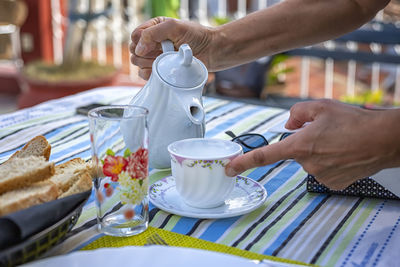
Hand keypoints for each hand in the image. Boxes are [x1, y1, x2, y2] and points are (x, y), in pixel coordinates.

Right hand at [130, 17, 214, 79]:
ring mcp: (156, 57)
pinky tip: (164, 69)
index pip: (135, 35)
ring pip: (138, 64)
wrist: (211, 51)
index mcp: (154, 28)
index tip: (155, 44)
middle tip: (162, 52)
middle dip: (145, 53)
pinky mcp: (160, 70)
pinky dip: (153, 74)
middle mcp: (153, 42)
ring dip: (150, 63)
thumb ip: (153, 33)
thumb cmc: (196, 36)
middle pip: (133, 51)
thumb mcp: (174, 27)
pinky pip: (146, 75)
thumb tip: (138, 49)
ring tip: (167, 59)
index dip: (140, 41)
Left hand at [225, 99, 399, 189]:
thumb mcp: (321, 106)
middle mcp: (307, 164)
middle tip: (327, 134)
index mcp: (299, 145)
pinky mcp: (333, 184)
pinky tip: (343, 154)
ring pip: (310, 161)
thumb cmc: (354, 121)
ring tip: (339, 142)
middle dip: (305, 143)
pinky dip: (329, 162)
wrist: (383, 140)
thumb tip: (288, 125)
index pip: (264, 156)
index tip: (229, 169)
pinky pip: (323, 170)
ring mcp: (320, 176)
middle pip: (296, 152)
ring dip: (319, 152)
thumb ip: (297, 113)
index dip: (244, 163)